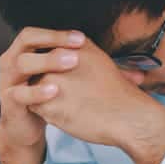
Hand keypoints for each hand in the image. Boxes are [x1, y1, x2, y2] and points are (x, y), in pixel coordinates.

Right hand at [0, 27, 87, 163]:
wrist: (26, 124)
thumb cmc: (51, 96)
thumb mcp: (71, 79)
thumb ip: (97, 71)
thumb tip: (139, 76)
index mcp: (28, 49)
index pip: (41, 32)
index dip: (60, 33)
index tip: (83, 39)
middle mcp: (13, 59)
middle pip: (27, 39)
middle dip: (52, 42)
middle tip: (77, 50)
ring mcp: (8, 80)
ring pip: (20, 63)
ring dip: (45, 62)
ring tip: (70, 64)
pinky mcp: (9, 101)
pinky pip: (19, 94)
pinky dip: (36, 92)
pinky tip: (54, 90)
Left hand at [28, 39, 164, 163]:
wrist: (130, 117)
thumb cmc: (118, 93)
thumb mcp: (100, 60)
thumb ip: (77, 53)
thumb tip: (62, 51)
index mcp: (73, 46)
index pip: (48, 53)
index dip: (56, 70)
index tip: (72, 81)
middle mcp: (60, 58)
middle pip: (38, 69)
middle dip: (47, 83)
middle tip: (72, 95)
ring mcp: (52, 80)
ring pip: (34, 89)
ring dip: (45, 98)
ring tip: (71, 105)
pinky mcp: (48, 103)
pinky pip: (35, 107)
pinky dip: (47, 113)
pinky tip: (68, 114)